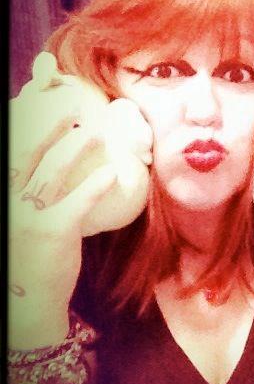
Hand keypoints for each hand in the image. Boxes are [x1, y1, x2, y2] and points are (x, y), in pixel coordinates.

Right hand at [9, 80, 117, 346]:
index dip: (23, 109)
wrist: (28, 299)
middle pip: (26, 147)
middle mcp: (8, 197)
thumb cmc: (31, 247)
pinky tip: (113, 172)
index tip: (39, 85)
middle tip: (73, 99)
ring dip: (76, 145)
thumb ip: (32, 177)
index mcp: (3, 188)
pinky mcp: (52, 232)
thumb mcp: (23, 209)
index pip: (10, 139)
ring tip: (97, 131)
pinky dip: (95, 184)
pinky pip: (76, 202)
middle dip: (48, 118)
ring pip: (52, 170)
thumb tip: (53, 141)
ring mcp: (26, 215)